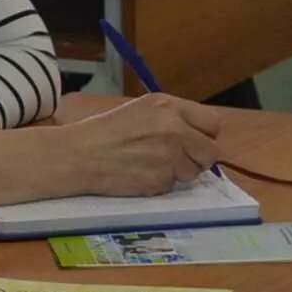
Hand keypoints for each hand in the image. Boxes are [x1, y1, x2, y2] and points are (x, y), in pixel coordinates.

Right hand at [55, 94, 223, 195]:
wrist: (78, 155)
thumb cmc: (104, 131)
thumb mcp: (142, 110)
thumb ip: (174, 119)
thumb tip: (200, 137)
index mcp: (168, 106)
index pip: (213, 123)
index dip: (205, 134)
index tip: (195, 141)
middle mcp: (174, 129)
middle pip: (211, 151)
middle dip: (198, 157)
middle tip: (177, 158)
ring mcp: (170, 156)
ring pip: (195, 171)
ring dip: (180, 172)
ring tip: (152, 164)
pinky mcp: (162, 179)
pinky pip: (175, 185)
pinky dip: (162, 183)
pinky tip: (142, 174)